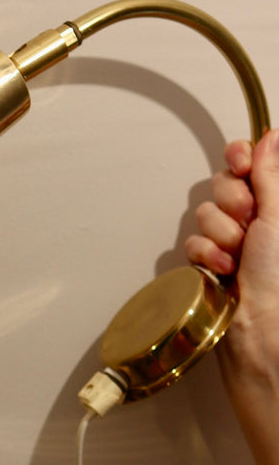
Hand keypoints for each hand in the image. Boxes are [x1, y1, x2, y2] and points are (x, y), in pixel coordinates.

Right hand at [185, 129, 278, 370]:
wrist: (259, 327)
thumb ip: (271, 174)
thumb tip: (271, 138)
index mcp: (276, 205)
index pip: (251, 162)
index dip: (241, 158)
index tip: (241, 163)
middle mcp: (256, 219)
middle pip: (224, 184)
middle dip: (232, 203)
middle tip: (248, 222)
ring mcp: (231, 240)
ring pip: (206, 213)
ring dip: (221, 234)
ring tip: (238, 255)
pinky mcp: (210, 260)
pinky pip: (194, 242)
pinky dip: (207, 256)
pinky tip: (223, 270)